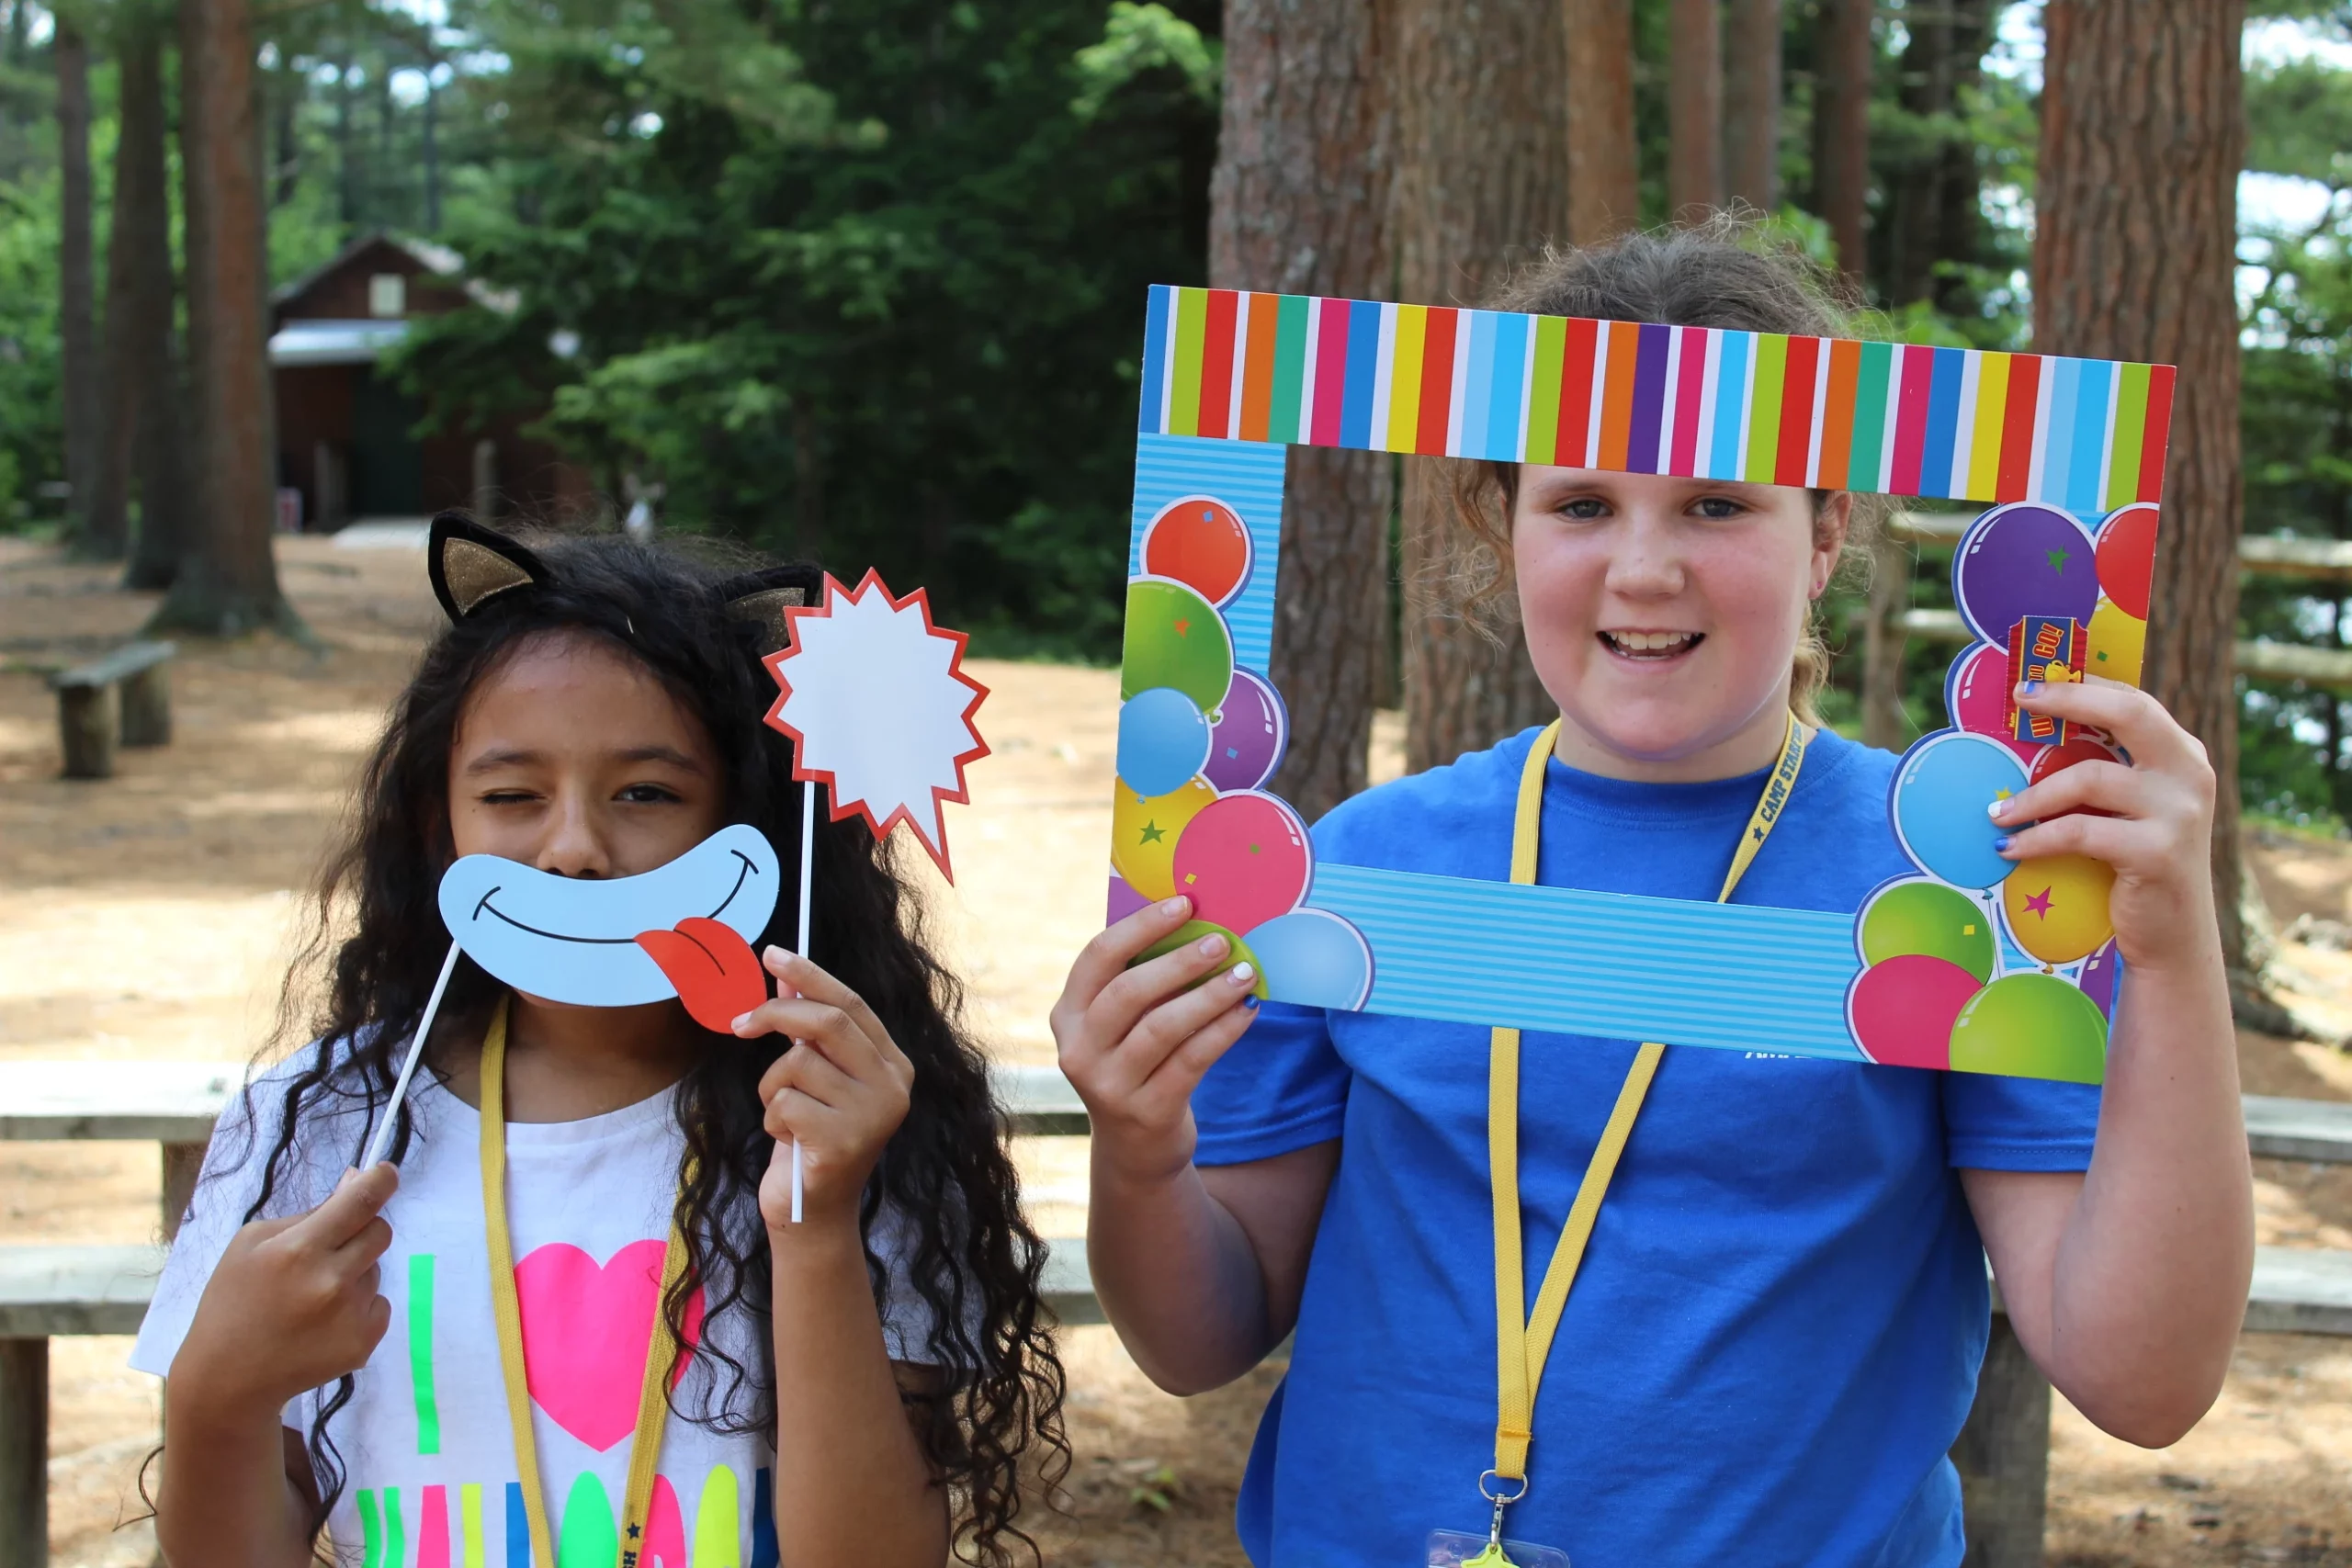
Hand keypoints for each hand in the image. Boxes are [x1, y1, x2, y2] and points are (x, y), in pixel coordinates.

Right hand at [172, 1164, 398, 1416]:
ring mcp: (350, 1315)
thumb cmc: (234, 1301)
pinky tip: (323, 1323)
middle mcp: (331, 1281)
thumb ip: (309, 1212)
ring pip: (376, 1270)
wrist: (229, 1379)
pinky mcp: (364, 1343)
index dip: (381, 1180)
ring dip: (354, 1273)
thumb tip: (357, 1179)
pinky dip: (359, 1307)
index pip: (360, 1201)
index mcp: (299, 1250)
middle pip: (381, 1231)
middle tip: (331, 1248)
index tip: (387, 1173)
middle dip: (362, 1230)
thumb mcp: (251, 1244)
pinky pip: (379, 1304)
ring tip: (312, 1298)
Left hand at [735, 948, 913, 1231]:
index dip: (809, 976)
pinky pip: (784, 1103)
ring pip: (796, 1064)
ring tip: (783, 1115)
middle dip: (775, 1016)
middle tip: (738, 1023)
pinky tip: (789, 1142)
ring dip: (771, 1088)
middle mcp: (892, 1087)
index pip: (851, 1005)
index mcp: (893, 1065)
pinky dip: (772, 1119)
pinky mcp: (843, 1143)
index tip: (772, 955)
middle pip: (827, 1023)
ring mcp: (872, 1116)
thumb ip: (809, 1035)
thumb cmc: (811, 1139)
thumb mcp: (815, 1080)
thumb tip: (783, 980)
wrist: (814, 1213)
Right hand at [1051, 896, 1260, 1189]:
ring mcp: (1108, 1085)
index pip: (1097, 957)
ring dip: (1209, 995)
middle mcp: (1078, 1049)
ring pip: (1162, 1028)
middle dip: (1179, 961)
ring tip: (1245, 973)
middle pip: (1128, 992)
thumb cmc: (1136, 1064)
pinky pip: (1190, 1061)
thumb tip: (1199, 925)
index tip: (1184, 903)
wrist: (1134, 1148)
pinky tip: (1247, 1011)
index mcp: (1068, 1014)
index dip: (1141, 926)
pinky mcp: (1145, 1112)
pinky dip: (1223, 1031)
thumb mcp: (1121, 1027)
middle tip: (1221, 942)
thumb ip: (1143, 982)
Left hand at [1991, 674, 2219, 974]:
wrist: (2173, 936)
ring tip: (1995, 812)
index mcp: (2183, 755)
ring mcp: (2179, 813)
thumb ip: (2106, 770)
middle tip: (2019, 699)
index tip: (2032, 681)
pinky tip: (2009, 847)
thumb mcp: (2131, 810)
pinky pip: (2080, 831)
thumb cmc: (2137, 865)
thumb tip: (2033, 735)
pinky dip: (2037, 837)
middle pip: (2130, 714)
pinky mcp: (2159, 852)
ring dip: (2032, 795)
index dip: (2083, 684)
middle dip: (2070, 699)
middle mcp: (2190, 774)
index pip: (2134, 701)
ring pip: (2091, 778)